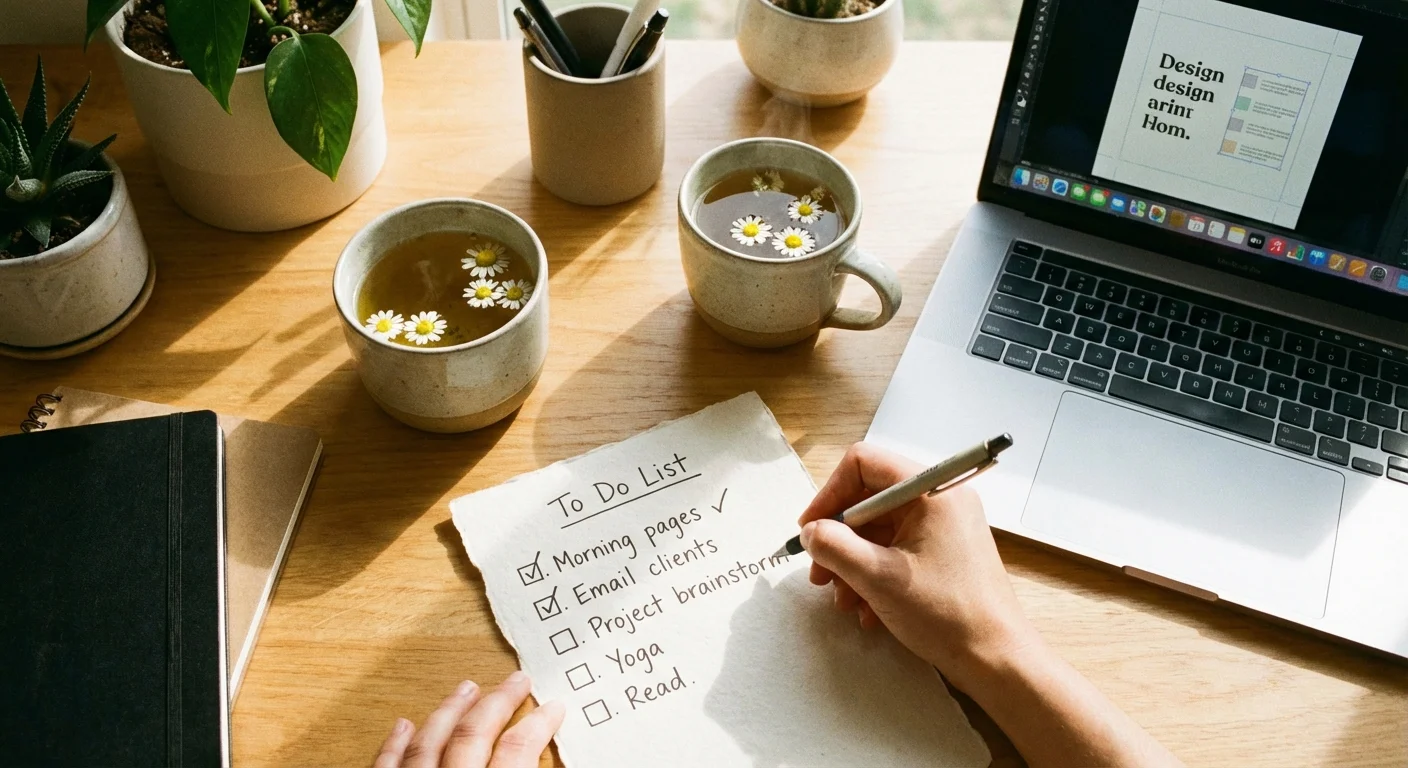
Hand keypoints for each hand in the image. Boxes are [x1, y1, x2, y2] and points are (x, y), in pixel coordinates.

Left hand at [374, 673, 564, 767]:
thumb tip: (545, 759)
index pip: (517, 752)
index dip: (539, 726)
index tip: (553, 707)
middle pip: (473, 736)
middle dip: (498, 703)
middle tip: (517, 680)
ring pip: (429, 744)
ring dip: (449, 712)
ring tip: (467, 687)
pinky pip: (386, 767)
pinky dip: (394, 745)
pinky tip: (403, 725)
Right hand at [798, 442, 1038, 691]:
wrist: (995, 658)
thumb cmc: (945, 613)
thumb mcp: (877, 577)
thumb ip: (834, 547)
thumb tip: (810, 532)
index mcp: (931, 491)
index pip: (865, 464)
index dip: (830, 494)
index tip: (810, 530)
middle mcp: (940, 501)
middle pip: (870, 501)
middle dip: (839, 539)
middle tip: (819, 573)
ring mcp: (944, 528)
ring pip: (880, 531)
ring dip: (853, 565)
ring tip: (843, 601)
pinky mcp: (944, 553)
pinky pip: (897, 551)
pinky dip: (875, 576)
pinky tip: (867, 610)